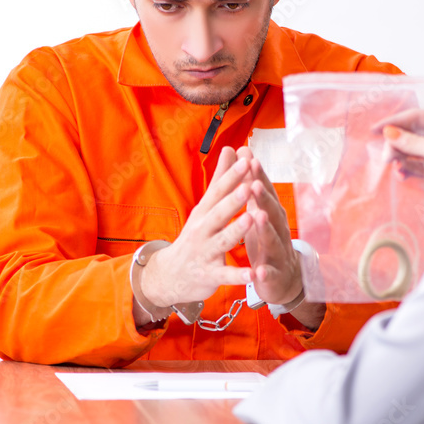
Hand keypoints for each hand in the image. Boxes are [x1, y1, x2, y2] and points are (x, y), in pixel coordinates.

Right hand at [140, 146, 253, 307]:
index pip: (219, 190)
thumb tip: (231, 148)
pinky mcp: (210, 275)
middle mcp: (203, 229)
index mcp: (205, 211)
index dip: (232, 176)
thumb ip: (221, 179)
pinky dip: (239, 275)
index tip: (247, 160)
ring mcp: (205, 252)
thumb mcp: (205, 206)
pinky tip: (253, 274)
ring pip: (223, 240)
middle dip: (233, 200)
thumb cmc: (196, 236)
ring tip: (250, 219)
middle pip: (219, 213)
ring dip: (236, 230)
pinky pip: (225, 275)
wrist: (170, 275)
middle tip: (248, 186)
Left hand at [235, 146, 302, 305]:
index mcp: (272, 214)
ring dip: (267, 229)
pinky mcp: (274, 275)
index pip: (266, 192)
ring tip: (258, 217)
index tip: (250, 158)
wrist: (282, 279)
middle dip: (264, 198)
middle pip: (273, 212)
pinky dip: (264, 272)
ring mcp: (278, 253)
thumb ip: (251, 183)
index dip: (259, 176)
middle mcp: (279, 230)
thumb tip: (245, 151)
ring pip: (273, 239)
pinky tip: (257, 270)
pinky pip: (269, 273)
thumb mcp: (258, 209)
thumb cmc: (266, 239)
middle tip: (255, 184)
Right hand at [376, 109, 423, 216]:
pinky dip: (404, 169)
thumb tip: (389, 133)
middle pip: (409, 134)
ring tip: (395, 167)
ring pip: (408, 151)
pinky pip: (412, 166)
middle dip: (396, 144)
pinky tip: (401, 174)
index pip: (416, 117)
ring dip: (399, 158)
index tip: (376, 129)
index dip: (394, 122)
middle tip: (387, 156)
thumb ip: (412, 142)